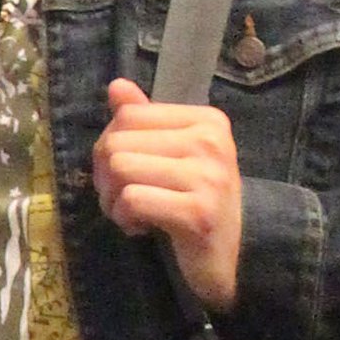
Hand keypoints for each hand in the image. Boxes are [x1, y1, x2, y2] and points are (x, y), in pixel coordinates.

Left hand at [92, 77, 242, 308]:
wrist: (233, 253)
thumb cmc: (196, 201)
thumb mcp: (173, 155)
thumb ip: (145, 120)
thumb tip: (116, 86)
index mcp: (207, 120)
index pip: (128, 115)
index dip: (110, 146)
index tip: (126, 173)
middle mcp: (211, 142)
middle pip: (117, 143)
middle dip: (106, 176)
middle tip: (123, 199)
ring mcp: (207, 177)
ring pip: (120, 169)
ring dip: (113, 200)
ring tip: (132, 213)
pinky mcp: (197, 213)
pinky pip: (132, 200)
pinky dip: (125, 218)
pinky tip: (141, 228)